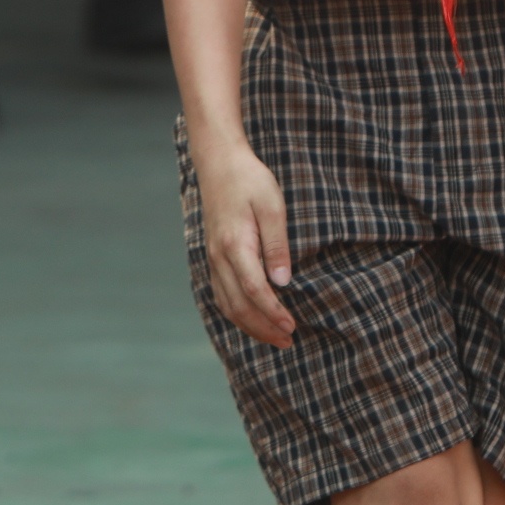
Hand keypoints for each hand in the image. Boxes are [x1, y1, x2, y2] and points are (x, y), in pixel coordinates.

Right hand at [196, 144, 296, 347]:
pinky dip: (237, 314)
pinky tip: (252, 319)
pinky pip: (221, 295)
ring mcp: (212, 259)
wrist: (219, 163)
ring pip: (227, 305)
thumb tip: (283, 282)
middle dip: (264, 328)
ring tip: (274, 338)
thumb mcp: (271, 206)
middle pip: (239, 306)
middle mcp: (219, 257)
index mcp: (235, 245)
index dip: (273, 313)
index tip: (292, 326)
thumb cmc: (250, 181)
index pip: (253, 291)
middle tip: (288, 341)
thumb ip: (276, 245)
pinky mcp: (213, 257)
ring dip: (250, 326)